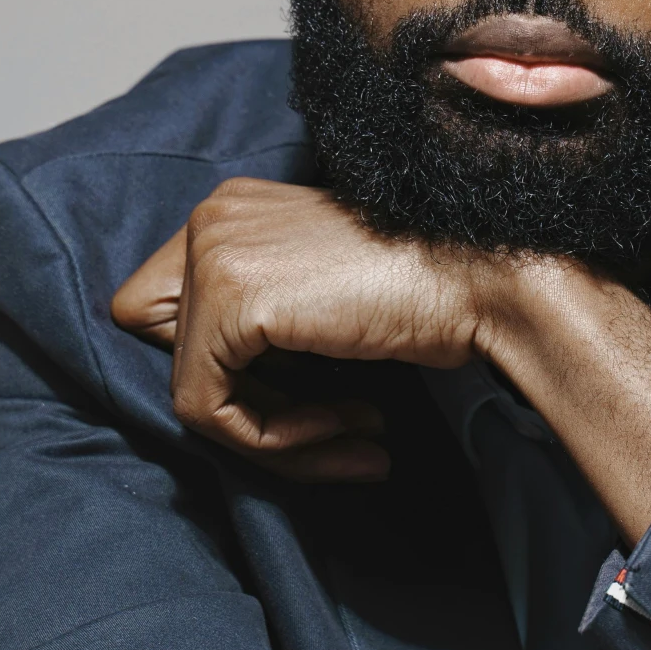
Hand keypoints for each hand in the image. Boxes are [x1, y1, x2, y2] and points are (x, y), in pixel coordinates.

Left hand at [111, 179, 493, 480]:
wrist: (485, 281)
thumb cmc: (426, 292)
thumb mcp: (322, 296)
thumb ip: (264, 324)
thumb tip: (218, 396)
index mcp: (231, 209)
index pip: (164, 314)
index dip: (228, 370)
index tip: (310, 398)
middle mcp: (210, 217)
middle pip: (169, 351)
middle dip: (250, 404)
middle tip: (336, 427)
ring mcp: (213, 252)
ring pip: (191, 389)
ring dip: (274, 436)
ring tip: (355, 440)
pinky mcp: (228, 298)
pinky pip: (208, 408)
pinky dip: (273, 440)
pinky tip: (348, 428)